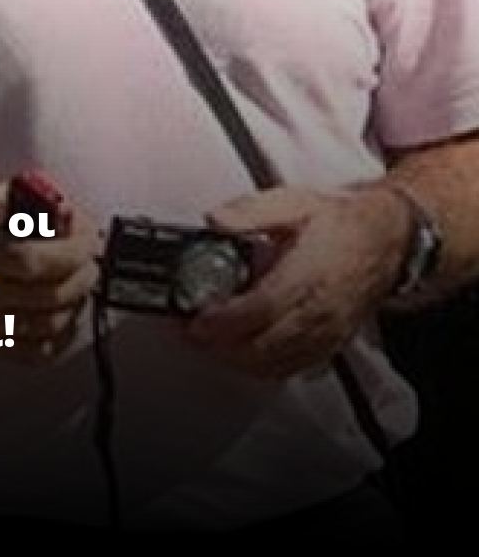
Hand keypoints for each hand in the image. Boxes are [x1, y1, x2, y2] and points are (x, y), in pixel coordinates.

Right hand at [0, 184, 102, 364]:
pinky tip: (67, 313)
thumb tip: (57, 205)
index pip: (34, 260)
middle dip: (83, 271)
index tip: (85, 232)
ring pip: (48, 325)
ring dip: (77, 300)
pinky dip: (61, 335)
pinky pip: (33, 353)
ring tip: (82, 277)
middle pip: (48, 295)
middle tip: (90, 252)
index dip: (71, 247)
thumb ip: (16, 199)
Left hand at [181, 185, 409, 378]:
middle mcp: (318, 312)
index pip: (260, 310)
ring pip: (272, 365)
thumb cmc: (340, 222)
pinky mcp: (328, 346)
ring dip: (232, 359)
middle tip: (185, 330)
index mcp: (308, 275)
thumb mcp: (292, 202)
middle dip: (217, 345)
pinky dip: (257, 367)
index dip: (223, 320)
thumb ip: (250, 212)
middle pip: (261, 347)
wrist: (386, 239)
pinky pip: (288, 369)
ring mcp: (325, 334)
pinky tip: (237, 351)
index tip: (193, 319)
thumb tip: (216, 220)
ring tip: (203, 340)